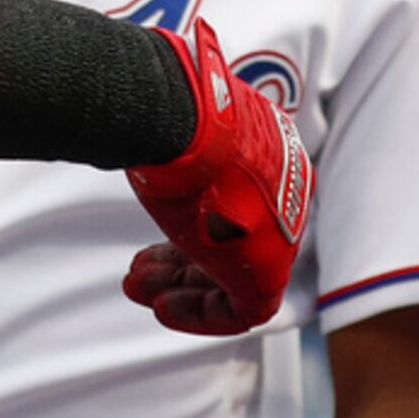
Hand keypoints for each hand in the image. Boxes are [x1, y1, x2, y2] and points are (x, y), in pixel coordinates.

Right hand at [123, 18, 311, 334]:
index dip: (187, 229)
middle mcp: (281, 195)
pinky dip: (200, 312)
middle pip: (230, 243)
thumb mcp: (181, 127)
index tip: (149, 243)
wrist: (188, 126)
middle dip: (177, 263)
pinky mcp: (269, 271)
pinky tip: (162, 305)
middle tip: (137, 275)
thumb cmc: (177, 120)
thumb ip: (180, 136)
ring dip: (181, 287)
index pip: (233, 206)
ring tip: (139, 287)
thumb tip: (143, 105)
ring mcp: (279, 234)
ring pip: (232, 278)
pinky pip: (243, 308)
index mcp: (271, 157)